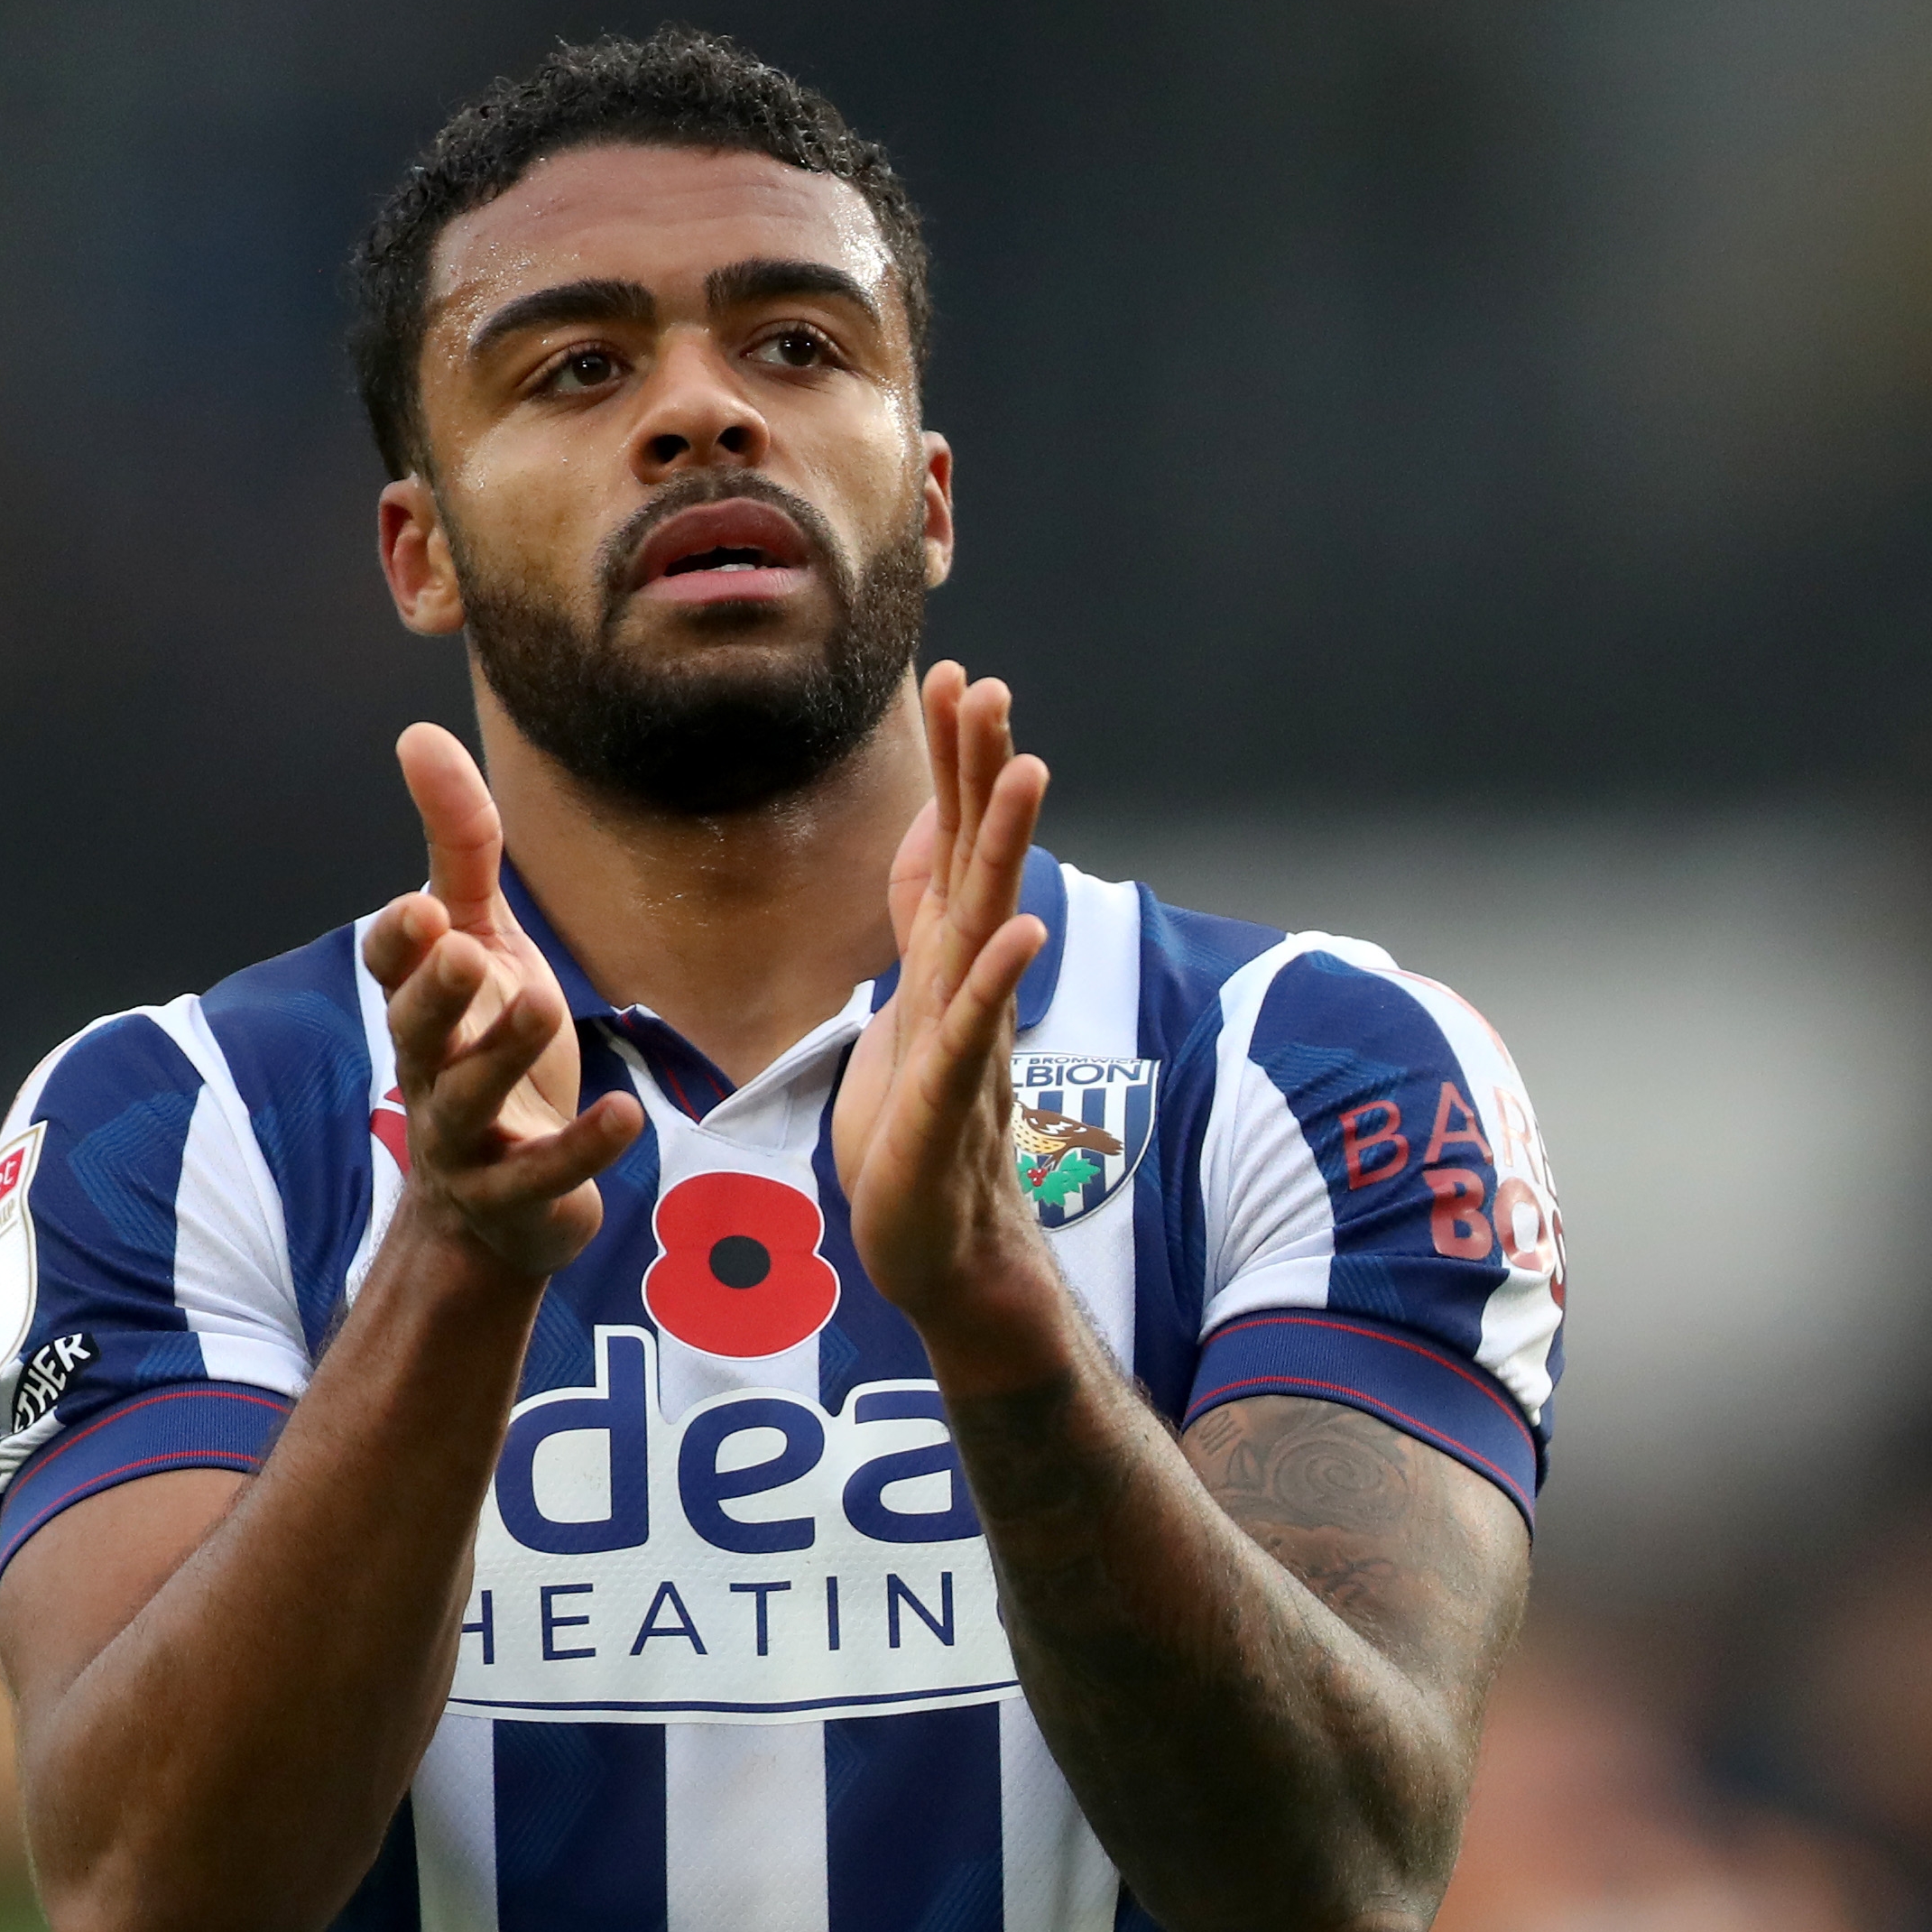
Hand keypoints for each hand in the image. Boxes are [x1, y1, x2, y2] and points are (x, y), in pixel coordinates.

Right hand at [359, 725, 644, 1278]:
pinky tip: (623, 1113)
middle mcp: (430, 1069)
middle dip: (435, 992)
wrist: (498, 1208)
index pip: (391, 967)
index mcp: (423, 1004)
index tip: (422, 907)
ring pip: (469, 1099)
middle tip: (463, 948)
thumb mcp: (485, 945)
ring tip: (544, 1004)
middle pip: (417, 1031)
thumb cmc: (490, 1053)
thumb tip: (418, 733)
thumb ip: (459, 849)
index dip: (400, 943)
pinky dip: (581, 1146)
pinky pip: (543, 1174)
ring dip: (501, 1054)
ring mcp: (467, 1140)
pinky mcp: (517, 1197)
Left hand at [834, 664, 1056, 1354]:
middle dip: (982, 773)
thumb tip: (925, 837)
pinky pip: (974, 1036)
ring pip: (988, 930)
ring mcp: (967, 1045)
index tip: (956, 675)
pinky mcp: (951, 1109)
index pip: (950, 847)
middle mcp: (967, 991)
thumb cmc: (920, 1138)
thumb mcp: (906, 1006)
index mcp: (945, 967)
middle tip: (990, 684)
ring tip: (1026, 768)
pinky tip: (1022, 933)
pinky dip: (996, 984)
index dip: (952, 765)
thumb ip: (921, 924)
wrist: (944, 1255)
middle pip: (978, 863)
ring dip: (1006, 849)